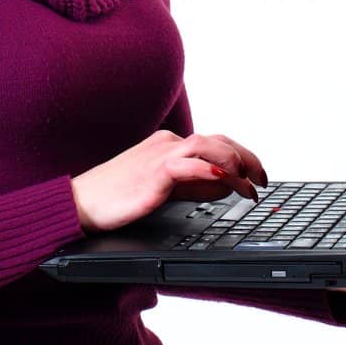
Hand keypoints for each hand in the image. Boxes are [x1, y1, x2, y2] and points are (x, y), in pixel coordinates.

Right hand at [70, 130, 268, 232]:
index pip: (216, 143)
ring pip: (207, 147)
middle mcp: (168, 144)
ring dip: (235, 162)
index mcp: (170, 144)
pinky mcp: (153, 173)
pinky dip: (210, 170)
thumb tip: (227, 187)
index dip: (243, 156)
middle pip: (218, 141)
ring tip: (250, 182)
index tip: (258, 175)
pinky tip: (225, 181)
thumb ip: (196, 186)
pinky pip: (187, 165)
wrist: (81, 203)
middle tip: (264, 179)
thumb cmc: (118, 197)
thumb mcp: (166, 190)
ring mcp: (160, 155)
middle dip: (247, 158)